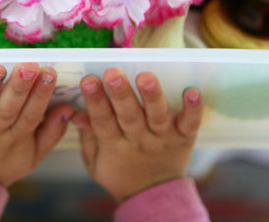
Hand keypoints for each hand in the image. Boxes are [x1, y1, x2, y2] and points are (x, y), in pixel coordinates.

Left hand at [0, 63, 73, 186]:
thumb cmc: (3, 161)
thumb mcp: (32, 154)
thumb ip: (52, 132)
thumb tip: (69, 108)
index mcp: (16, 137)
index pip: (31, 115)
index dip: (41, 95)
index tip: (49, 72)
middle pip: (7, 110)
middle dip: (18, 88)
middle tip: (28, 66)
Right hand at [71, 69, 203, 202]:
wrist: (152, 195)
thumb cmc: (119, 172)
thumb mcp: (95, 161)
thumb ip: (87, 136)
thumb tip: (76, 113)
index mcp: (115, 146)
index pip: (103, 121)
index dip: (95, 101)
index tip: (88, 80)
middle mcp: (140, 141)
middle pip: (129, 116)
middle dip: (120, 94)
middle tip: (113, 74)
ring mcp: (163, 139)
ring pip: (157, 116)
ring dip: (152, 96)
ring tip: (145, 77)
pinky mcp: (184, 137)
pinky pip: (190, 123)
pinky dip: (193, 109)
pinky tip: (192, 92)